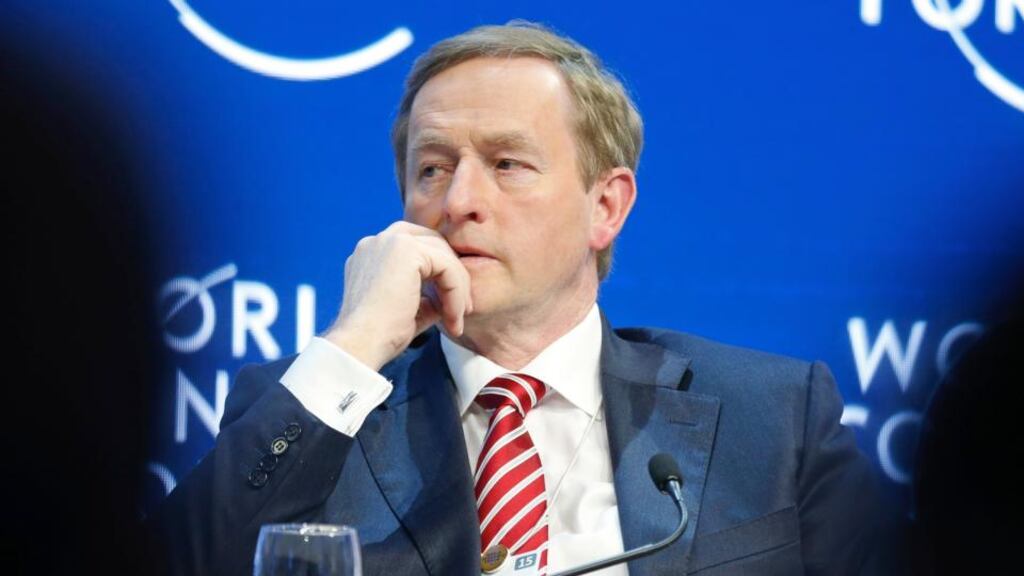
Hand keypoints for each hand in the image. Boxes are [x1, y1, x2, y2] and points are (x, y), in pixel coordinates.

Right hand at [323, 221, 472, 370]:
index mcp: (372, 255)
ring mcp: (389, 241)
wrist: (360, 345)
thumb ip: (426, 298)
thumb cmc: (378, 336)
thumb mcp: (407, 311)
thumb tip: (447, 297)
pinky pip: (446, 266)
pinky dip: (456, 293)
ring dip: (458, 288)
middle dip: (453, 276)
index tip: (450, 308)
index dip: (440, 274)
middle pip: (433, 244)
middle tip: (463, 310)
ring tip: (458, 319)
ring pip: (443, 255)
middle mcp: (377, 241)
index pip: (418, 250)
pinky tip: (453, 318)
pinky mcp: (405, 249)